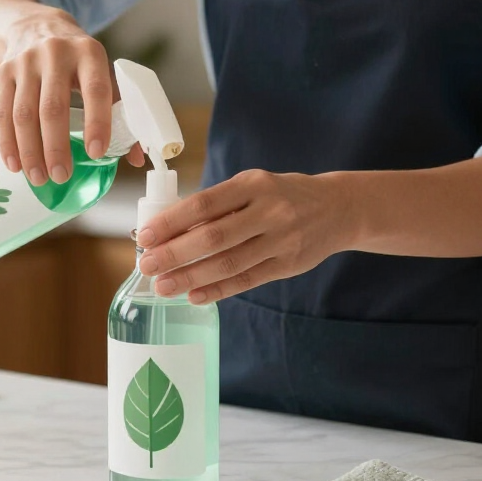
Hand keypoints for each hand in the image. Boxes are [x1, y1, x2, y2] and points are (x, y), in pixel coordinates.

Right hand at [0, 7, 143, 185]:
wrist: (36, 26)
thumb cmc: (77, 61)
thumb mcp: (102, 73)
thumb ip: (120, 111)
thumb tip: (135, 158)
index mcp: (89, 53)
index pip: (96, 90)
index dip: (97, 122)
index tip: (96, 153)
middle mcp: (55, 53)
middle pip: (53, 108)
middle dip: (56, 147)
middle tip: (62, 176)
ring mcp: (25, 62)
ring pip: (24, 114)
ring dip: (30, 151)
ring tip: (39, 178)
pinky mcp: (4, 72)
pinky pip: (2, 112)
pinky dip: (8, 143)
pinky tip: (15, 165)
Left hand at [135, 170, 351, 303]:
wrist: (337, 208)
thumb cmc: (281, 195)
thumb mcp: (253, 186)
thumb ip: (218, 205)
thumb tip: (168, 229)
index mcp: (253, 184)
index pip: (204, 204)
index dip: (171, 221)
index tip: (144, 235)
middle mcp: (269, 211)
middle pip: (214, 236)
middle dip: (175, 253)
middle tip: (147, 265)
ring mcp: (281, 240)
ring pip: (229, 263)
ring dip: (191, 277)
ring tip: (163, 286)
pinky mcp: (288, 265)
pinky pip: (247, 280)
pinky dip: (218, 290)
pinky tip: (194, 296)